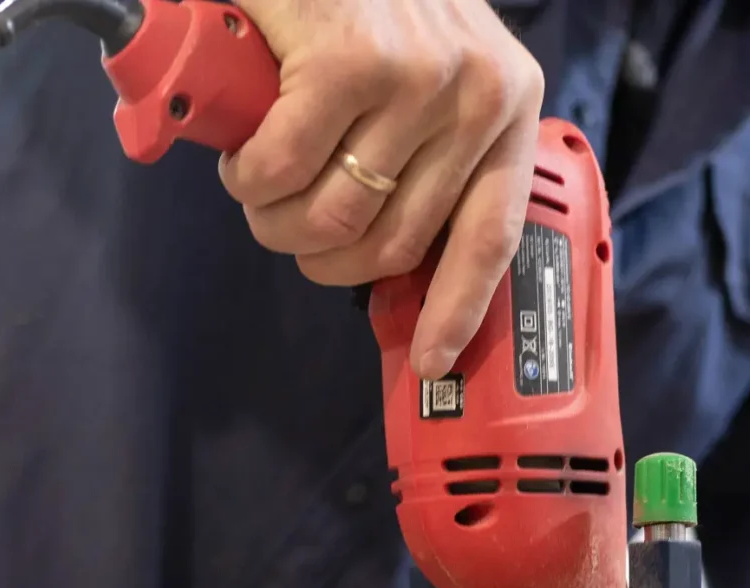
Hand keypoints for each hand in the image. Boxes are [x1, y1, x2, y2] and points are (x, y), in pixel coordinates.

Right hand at [218, 0, 543, 377]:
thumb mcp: (418, 67)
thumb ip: (418, 151)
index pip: (494, 235)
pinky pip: (284, 170)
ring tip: (255, 179)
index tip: (427, 362)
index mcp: (508, 102)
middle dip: (318, 254)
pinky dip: (247, 173)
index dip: (453, 310)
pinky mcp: (353, 62)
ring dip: (272, 216)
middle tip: (280, 221)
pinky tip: (240, 146)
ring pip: (333, 218)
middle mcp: (478, 92)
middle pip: (392, 246)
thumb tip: (381, 261)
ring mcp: (420, 77)